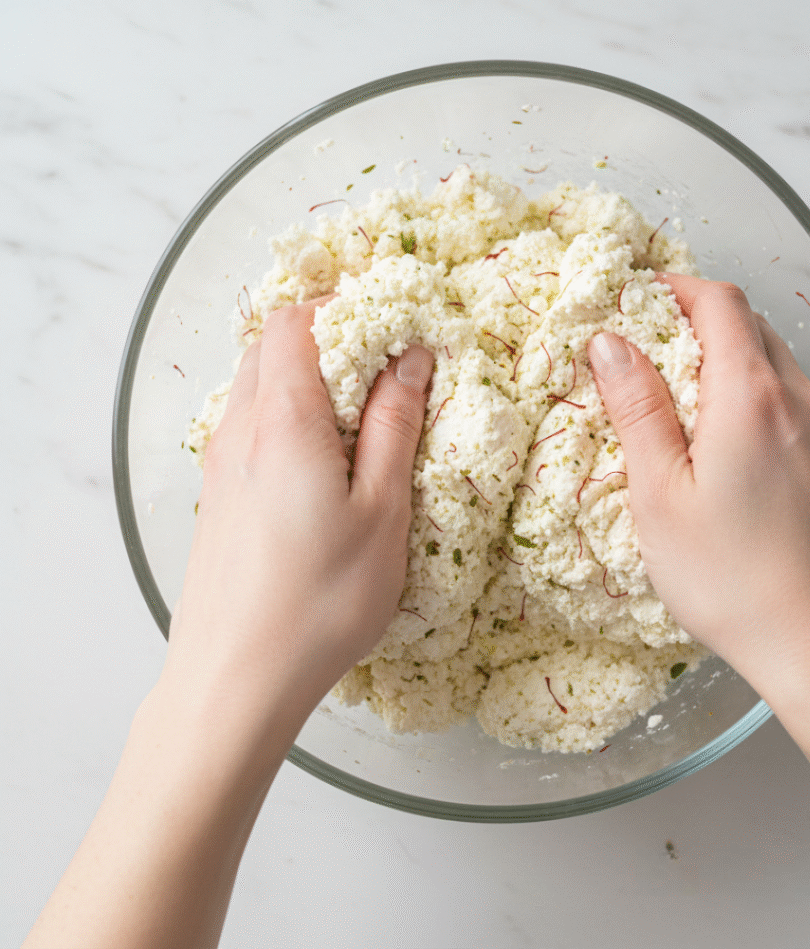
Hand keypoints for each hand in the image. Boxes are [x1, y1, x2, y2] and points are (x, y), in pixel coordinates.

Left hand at [168, 298, 433, 734]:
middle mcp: (239, 429)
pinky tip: (323, 468)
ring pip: (258, 385)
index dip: (345, 311)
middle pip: (272, 345)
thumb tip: (410, 358)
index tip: (395, 334)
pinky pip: (249, 426)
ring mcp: (219, 462)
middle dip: (330, 341)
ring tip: (361, 424)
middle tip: (386, 376)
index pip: (296, 321)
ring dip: (309, 382)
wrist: (233, 680)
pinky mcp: (217, 494)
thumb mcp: (381, 511)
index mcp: (283, 420)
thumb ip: (393, 425)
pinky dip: (288, 418)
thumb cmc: (320, 600)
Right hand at [587, 275, 809, 697]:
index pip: (720, 301)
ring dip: (728, 361)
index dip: (676, 288)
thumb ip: (637, 409)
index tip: (637, 301)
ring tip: (682, 403)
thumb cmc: (733, 579)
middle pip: (750, 326)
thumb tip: (611, 342)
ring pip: (775, 365)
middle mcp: (800, 401)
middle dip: (698, 321)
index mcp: (751, 395)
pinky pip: (793, 406)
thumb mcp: (660, 495)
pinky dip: (755, 399)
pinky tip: (728, 449)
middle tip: (648, 351)